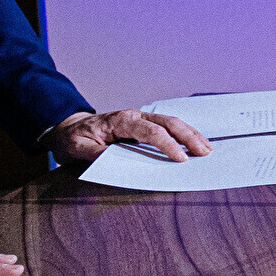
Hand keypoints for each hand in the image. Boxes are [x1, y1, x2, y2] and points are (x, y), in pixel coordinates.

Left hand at [48, 109, 210, 163]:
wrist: (68, 127)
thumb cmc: (73, 138)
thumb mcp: (76, 148)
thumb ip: (94, 153)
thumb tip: (113, 160)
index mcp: (120, 121)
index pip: (151, 131)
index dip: (168, 145)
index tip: (180, 159)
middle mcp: (134, 116)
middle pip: (168, 122)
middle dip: (189, 137)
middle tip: (205, 152)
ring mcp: (140, 119)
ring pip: (172, 122)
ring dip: (191, 134)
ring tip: (207, 148)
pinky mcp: (143, 125)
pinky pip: (167, 127)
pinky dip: (184, 134)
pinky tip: (194, 143)